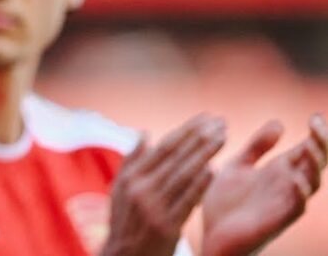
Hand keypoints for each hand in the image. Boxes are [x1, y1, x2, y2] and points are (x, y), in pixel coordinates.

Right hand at [102, 114, 226, 255]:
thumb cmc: (125, 222)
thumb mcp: (119, 190)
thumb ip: (132, 161)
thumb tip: (144, 132)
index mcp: (130, 178)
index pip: (162, 147)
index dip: (185, 130)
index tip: (205, 117)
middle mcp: (140, 189)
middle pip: (174, 157)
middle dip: (199, 136)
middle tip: (219, 120)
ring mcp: (153, 208)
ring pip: (183, 174)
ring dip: (205, 154)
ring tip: (223, 137)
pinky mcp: (166, 226)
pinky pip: (186, 200)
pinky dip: (199, 184)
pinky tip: (214, 170)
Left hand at [201, 115, 327, 255]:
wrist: (211, 238)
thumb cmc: (226, 205)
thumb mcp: (238, 167)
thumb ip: (257, 147)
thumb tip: (280, 122)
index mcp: (278, 172)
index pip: (307, 150)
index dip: (316, 134)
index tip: (315, 115)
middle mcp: (286, 186)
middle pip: (315, 163)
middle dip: (321, 144)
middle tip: (317, 123)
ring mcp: (283, 203)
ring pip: (311, 183)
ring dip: (313, 166)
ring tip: (309, 147)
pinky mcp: (275, 220)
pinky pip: (296, 207)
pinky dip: (299, 193)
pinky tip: (295, 179)